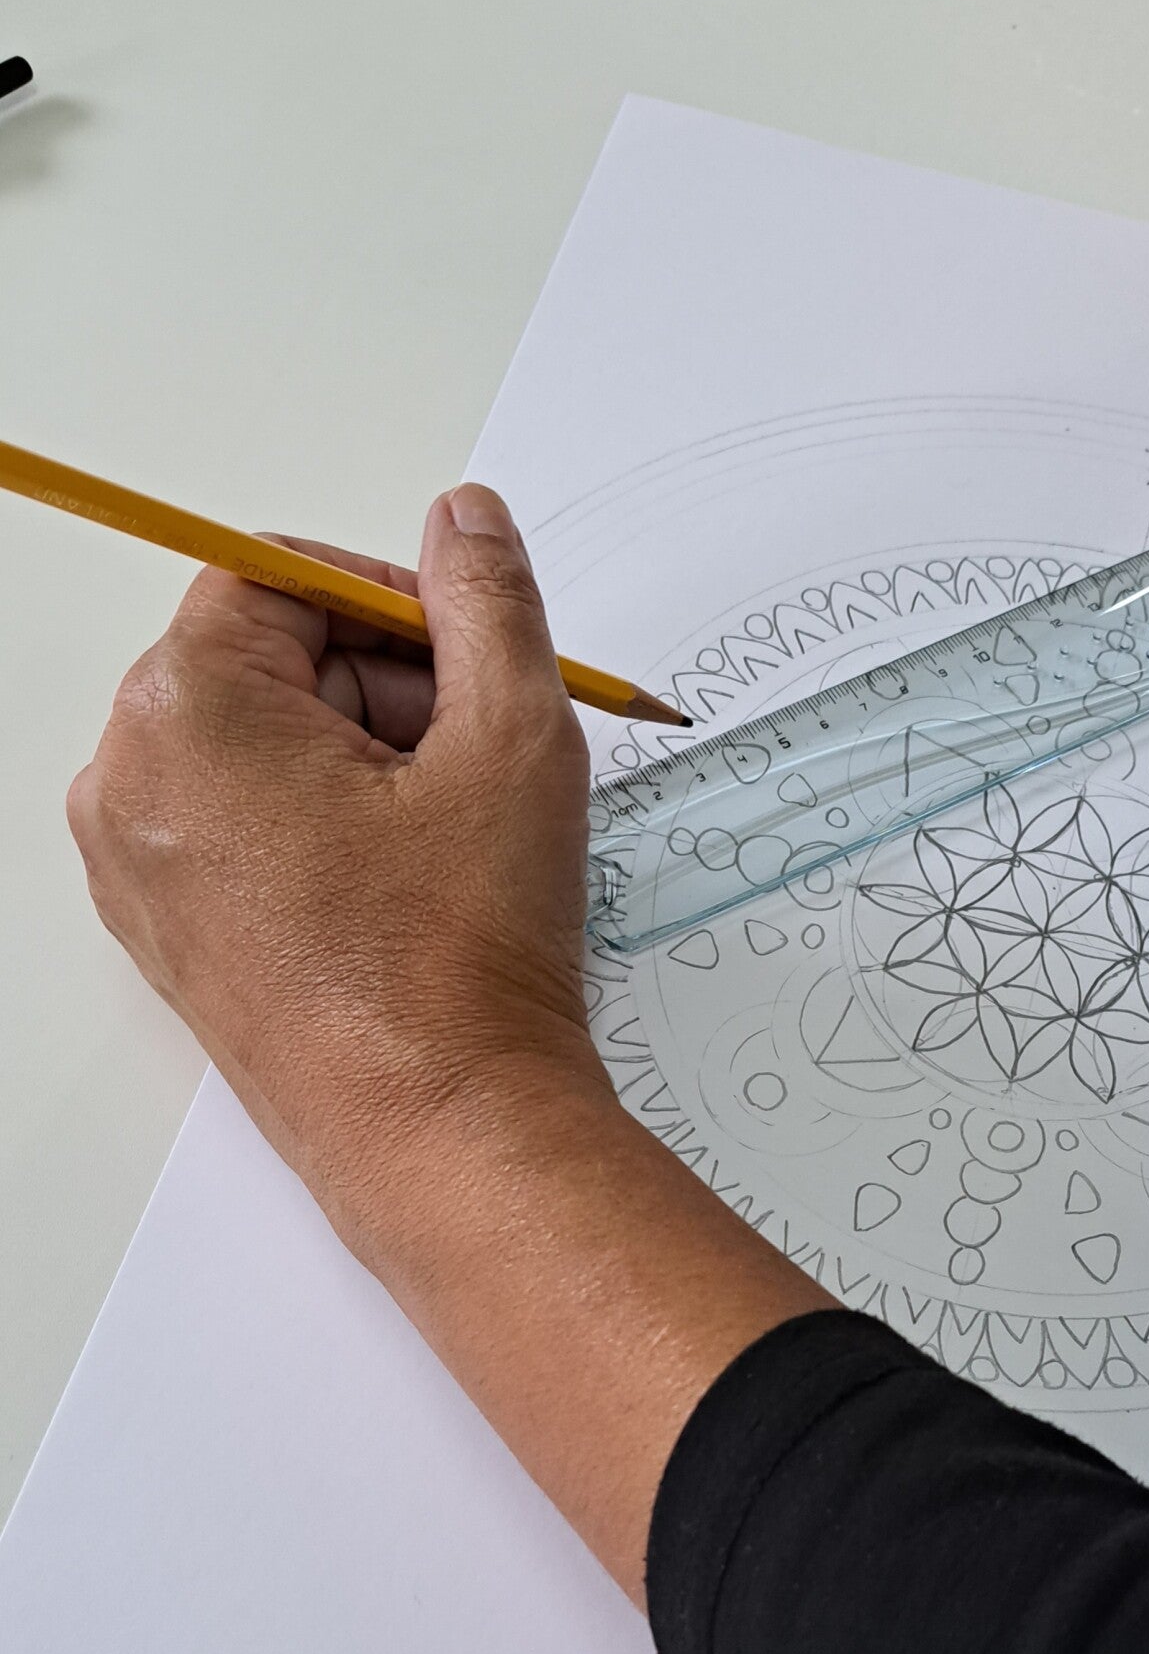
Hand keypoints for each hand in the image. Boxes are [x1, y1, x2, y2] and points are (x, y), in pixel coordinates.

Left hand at [66, 484, 600, 1226]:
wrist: (446, 1132)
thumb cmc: (461, 960)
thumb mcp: (511, 741)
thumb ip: (488, 603)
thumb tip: (465, 521)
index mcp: (186, 718)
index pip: (274, 580)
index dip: (391, 596)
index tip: (471, 641)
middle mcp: (131, 789)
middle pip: (264, 661)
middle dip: (389, 681)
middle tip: (485, 746)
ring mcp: (143, 871)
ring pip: (263, 743)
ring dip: (371, 751)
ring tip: (460, 825)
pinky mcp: (175, 932)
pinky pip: (248, 821)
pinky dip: (334, 817)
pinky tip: (417, 872)